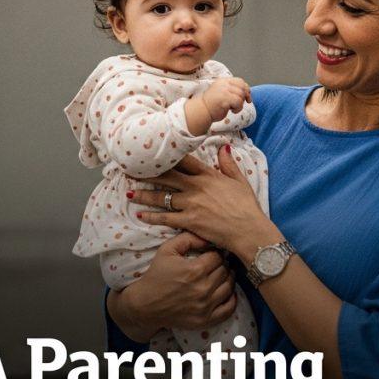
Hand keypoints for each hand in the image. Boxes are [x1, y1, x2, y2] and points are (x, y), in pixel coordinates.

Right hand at [107, 232, 235, 341]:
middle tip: (215, 264)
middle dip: (221, 265)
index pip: (217, 257)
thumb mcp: (167, 250)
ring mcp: (205, 306)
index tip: (211, 254)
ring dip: (227, 280)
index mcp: (195, 270)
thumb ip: (188, 238)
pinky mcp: (206, 320)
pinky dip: (231, 300)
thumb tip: (208, 237)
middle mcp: (203, 288)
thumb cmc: (156, 275)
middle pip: (225, 271)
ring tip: (221, 276)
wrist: (146, 304)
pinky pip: (229, 309)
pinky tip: (226, 292)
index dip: (215, 253)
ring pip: (229, 287)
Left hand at [130, 145, 274, 260]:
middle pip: (167, 177)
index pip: (184, 161)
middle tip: (131, 169)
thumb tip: (224, 147)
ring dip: (144, 194)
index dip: (167, 156)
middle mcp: (196, 187)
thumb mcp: (240, 181)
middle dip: (148, 173)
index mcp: (208, 175)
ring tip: (129, 192)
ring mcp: (191, 204)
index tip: (153, 151)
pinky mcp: (189, 221)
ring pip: (162, 196)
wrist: (249, 231)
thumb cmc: (247, 207)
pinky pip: (165, 217)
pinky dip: (151, 216)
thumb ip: (229, 164)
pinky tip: (139, 215)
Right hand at [201, 77, 250, 120]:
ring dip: (240, 104)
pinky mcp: (225, 98)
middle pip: (242, 87)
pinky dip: (238, 108)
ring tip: (232, 108)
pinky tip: (232, 111)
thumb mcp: (222, 93)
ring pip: (241, 95)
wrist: (201, 111)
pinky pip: (239, 102)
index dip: (246, 89)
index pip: (240, 81)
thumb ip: (232, 90)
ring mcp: (224, 90)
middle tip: (240, 104)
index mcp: (222, 81)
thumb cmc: (212, 105)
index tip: (247, 97)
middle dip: (245, 97)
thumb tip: (247, 92)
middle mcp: (223, 84)